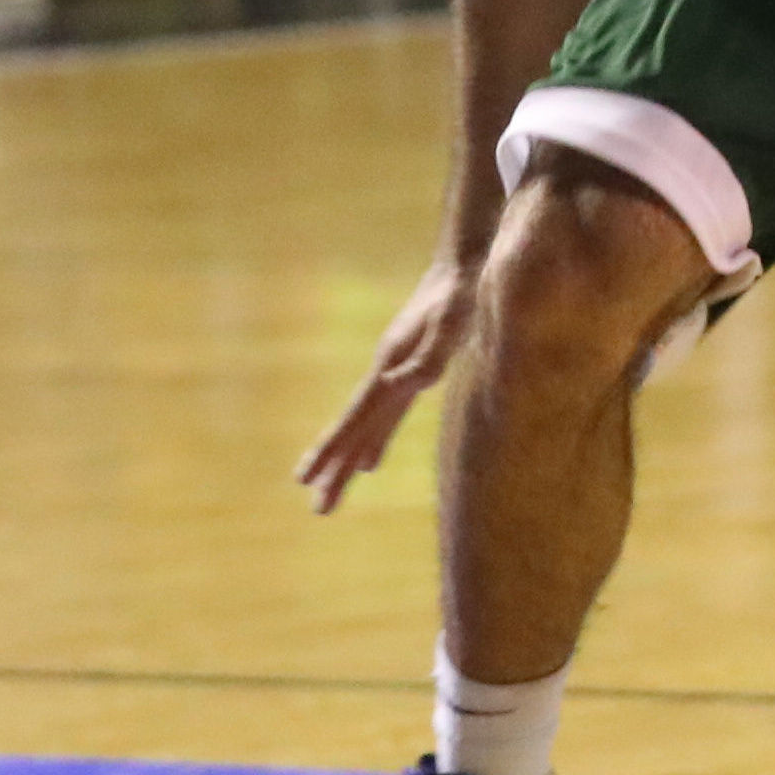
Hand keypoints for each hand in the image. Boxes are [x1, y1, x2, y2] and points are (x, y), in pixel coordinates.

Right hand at [296, 251, 482, 514]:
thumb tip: (397, 385)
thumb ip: (428, 357)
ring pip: (367, 425)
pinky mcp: (410, 369)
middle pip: (355, 429)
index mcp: (390, 368)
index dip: (334, 452)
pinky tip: (372, 459)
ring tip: (333, 486)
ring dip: (350, 458)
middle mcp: (386, 372)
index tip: (307, 481)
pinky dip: (375, 440)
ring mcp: (395, 371)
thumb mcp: (451, 326)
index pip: (355, 420)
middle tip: (318, 510)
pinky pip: (386, 417)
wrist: (466, 264)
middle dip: (335, 470)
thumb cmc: (462, 295)